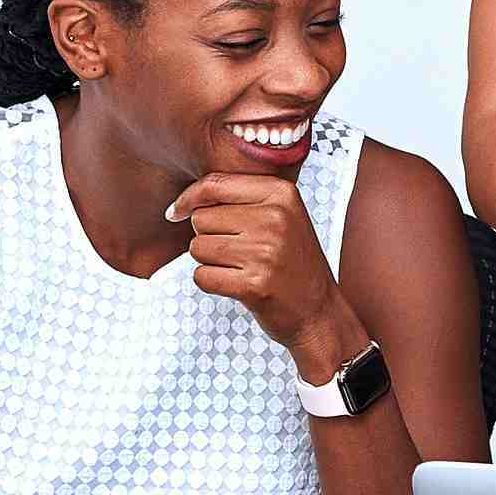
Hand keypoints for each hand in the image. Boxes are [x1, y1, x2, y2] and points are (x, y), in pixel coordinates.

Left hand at [167, 173, 337, 347]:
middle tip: (240, 250)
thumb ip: (243, 198)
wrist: (319, 310)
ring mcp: (266, 252)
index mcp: (282, 194)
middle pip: (201, 218)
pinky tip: (238, 285)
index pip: (214, 184)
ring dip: (210, 261)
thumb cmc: (292, 262)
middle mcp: (276, 218)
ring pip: (197, 247)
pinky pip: (202, 276)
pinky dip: (212, 283)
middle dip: (209, 236)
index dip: (188, 198)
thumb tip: (184, 201)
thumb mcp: (283, 216)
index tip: (176, 212)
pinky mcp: (254, 285)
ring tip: (242, 267)